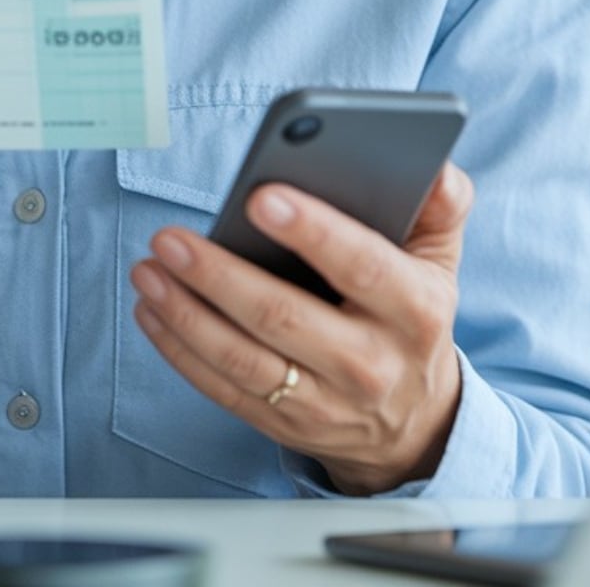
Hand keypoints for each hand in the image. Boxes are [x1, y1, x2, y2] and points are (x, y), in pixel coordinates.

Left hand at [128, 161, 473, 494]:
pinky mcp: (287, 426)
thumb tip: (433, 163)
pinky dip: (180, 351)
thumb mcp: (439, 260)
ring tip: (149, 270)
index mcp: (415, 310)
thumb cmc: (413, 317)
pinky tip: (153, 311)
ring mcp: (326, 402)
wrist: (417, 422)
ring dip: (186, 313)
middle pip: (284, 317)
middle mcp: (371, 362)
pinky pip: (224, 389)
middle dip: (219, 275)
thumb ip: (441, 206)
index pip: (362, 266)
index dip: (313, 231)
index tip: (261, 195)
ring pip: (243, 359)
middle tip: (169, 238)